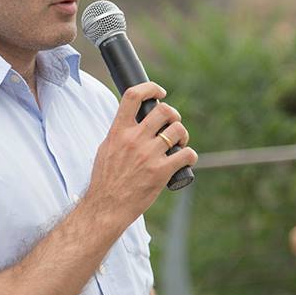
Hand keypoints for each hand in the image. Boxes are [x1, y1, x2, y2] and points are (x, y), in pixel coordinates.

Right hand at [84, 82, 198, 228]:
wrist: (106, 206)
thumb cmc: (105, 180)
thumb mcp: (105, 149)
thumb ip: (120, 134)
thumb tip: (132, 122)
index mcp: (118, 131)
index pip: (133, 96)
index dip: (151, 88)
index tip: (160, 93)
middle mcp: (134, 139)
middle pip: (164, 111)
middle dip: (173, 115)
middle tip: (173, 125)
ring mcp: (148, 155)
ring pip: (178, 131)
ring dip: (183, 135)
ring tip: (179, 145)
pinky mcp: (161, 171)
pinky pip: (187, 154)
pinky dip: (190, 155)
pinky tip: (185, 160)